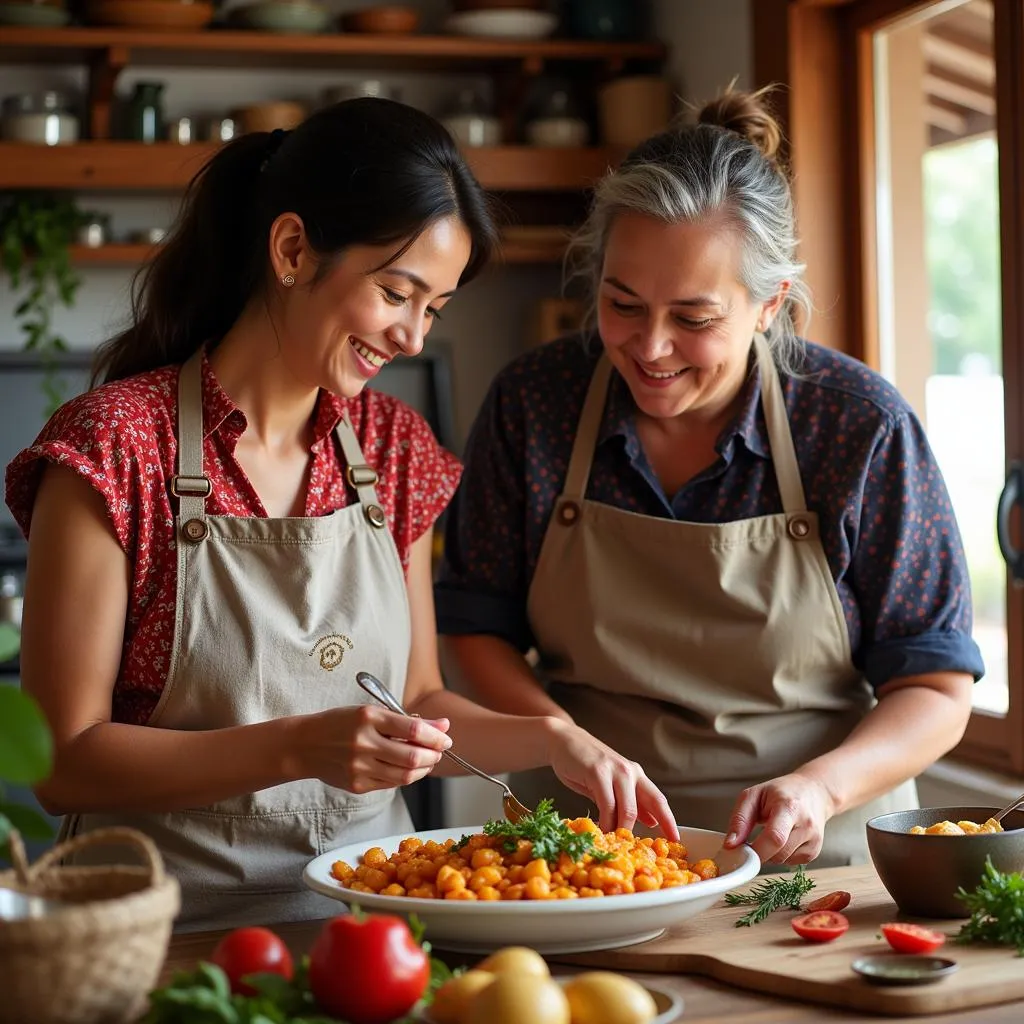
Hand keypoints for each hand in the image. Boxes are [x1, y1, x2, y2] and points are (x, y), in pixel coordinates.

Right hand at [294, 705, 450, 793]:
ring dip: (424, 768)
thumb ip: (406, 720)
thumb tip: (443, 725)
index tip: (445, 737)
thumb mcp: (371, 712)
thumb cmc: (341, 723)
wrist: (304, 745)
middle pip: (412, 757)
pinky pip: (392, 783)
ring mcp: (359, 767)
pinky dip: (407, 776)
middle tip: (439, 750)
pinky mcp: (358, 785)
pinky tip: (409, 768)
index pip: (413, 730)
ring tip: (427, 759)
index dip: (436, 736)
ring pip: (406, 775)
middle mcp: (363, 743)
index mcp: (368, 718)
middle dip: (434, 755)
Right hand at [545, 721, 678, 839]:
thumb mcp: (611, 784)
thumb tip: (650, 821)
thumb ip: (628, 801)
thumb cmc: (585, 766)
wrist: (563, 740)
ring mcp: (615, 770)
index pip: (658, 799)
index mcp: (636, 775)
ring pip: (628, 809)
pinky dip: (605, 822)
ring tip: (615, 844)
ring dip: (622, 830)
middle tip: (639, 851)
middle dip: (647, 830)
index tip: (676, 840)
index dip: (669, 820)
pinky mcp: (598, 771)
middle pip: (649, 804)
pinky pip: (607, 805)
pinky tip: (601, 831)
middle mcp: (630, 771)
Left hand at [723, 773, 835, 864]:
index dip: (756, 850)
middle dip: (760, 852)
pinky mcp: (815, 850)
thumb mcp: (754, 795)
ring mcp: (814, 840)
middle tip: (753, 839)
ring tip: (770, 832)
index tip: (741, 850)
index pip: (775, 838)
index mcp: (789, 807)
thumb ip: (740, 819)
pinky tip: (783, 839)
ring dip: (770, 854)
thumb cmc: (780, 791)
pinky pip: (791, 862)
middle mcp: (806, 825)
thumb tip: (730, 845)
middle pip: (778, 854)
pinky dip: (781, 855)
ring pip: (783, 861)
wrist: (813, 791)